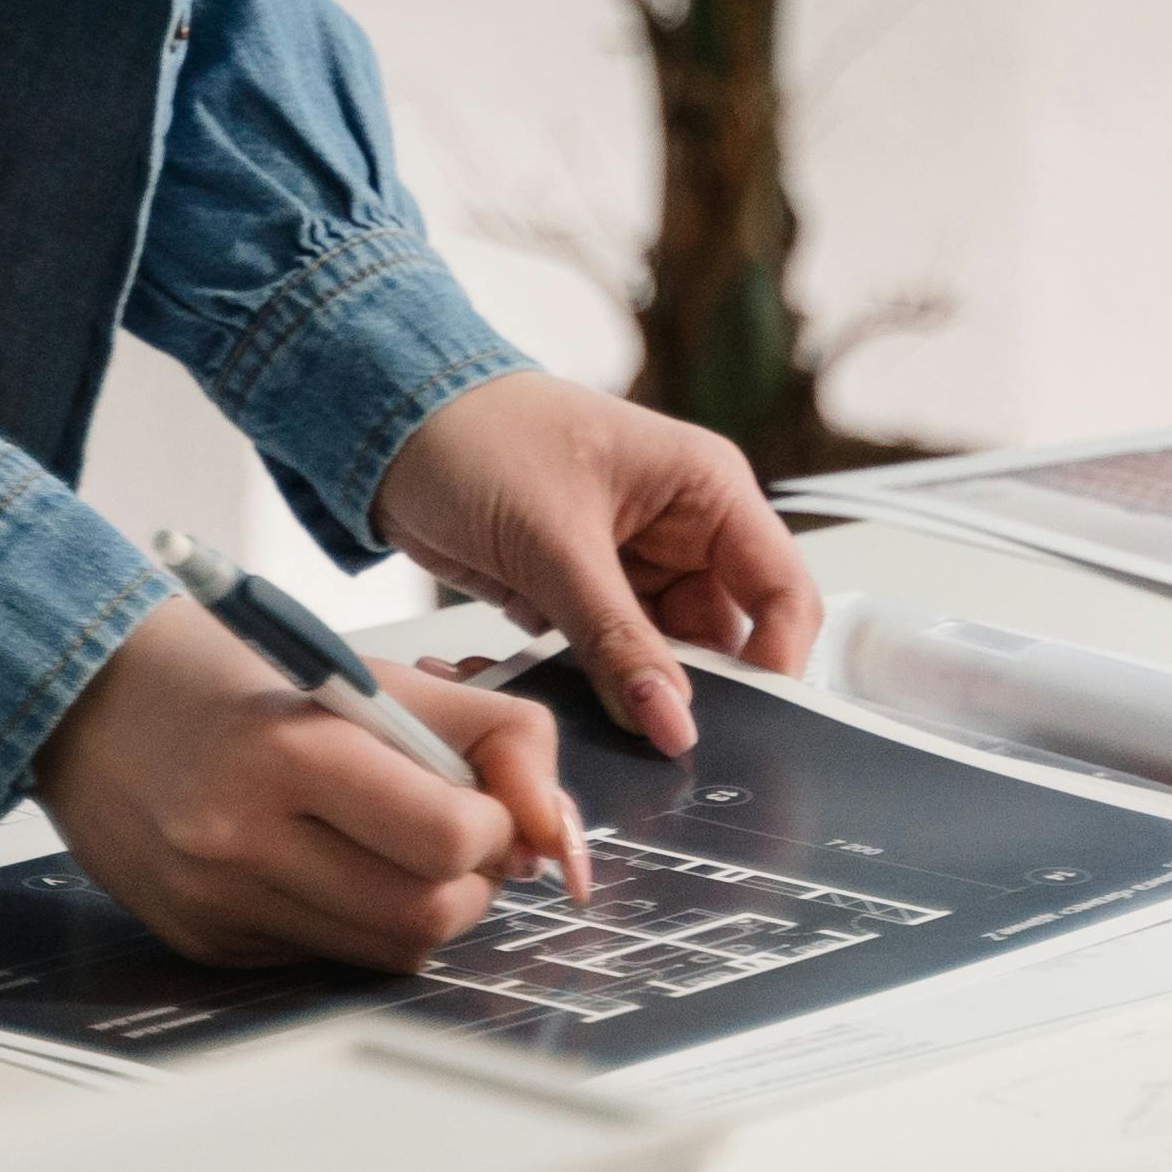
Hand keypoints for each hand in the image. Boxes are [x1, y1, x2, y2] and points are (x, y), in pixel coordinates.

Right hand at [32, 596, 579, 966]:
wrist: (88, 694)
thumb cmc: (238, 672)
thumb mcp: (372, 671)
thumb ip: (488, 732)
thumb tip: (552, 831)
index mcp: (289, 750)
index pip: (446, 837)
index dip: (494, 829)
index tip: (485, 804)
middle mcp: (242, 836)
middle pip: (424, 914)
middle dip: (472, 882)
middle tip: (460, 837)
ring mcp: (216, 901)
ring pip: (383, 951)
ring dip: (424, 908)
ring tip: (401, 850)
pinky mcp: (202, 941)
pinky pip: (322, 957)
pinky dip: (354, 921)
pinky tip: (328, 865)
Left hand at [373, 368, 818, 756]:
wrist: (388, 427)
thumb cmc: (478, 436)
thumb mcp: (555, 542)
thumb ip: (618, 641)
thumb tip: (674, 724)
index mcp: (707, 489)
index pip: (782, 592)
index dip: (776, 663)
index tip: (742, 725)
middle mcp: (683, 532)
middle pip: (724, 642)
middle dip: (690, 694)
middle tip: (652, 744)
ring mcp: (632, 571)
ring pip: (662, 665)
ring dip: (625, 697)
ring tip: (578, 712)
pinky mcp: (583, 601)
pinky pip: (608, 666)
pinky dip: (580, 689)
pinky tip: (539, 694)